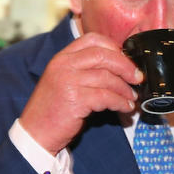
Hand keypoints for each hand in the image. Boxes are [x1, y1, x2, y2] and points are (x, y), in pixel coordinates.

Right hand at [19, 32, 141, 155]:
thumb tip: (118, 66)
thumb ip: (83, 69)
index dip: (114, 47)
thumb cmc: (52, 109)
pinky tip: (124, 108)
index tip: (126, 60)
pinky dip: (120, 103)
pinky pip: (106, 97)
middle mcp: (63, 65)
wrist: (35, 133)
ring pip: (107, 77)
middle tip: (137, 78)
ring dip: (125, 89)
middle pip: (104, 55)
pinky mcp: (75, 100)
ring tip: (132, 97)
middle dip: (126, 66)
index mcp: (61, 57)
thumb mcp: (63, 81)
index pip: (93, 40)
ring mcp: (68, 81)